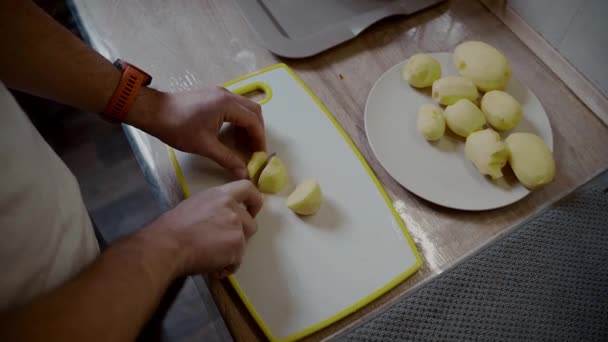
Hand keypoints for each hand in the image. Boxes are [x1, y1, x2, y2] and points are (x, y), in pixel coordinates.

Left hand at [128, 86, 264, 178]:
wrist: (153, 112)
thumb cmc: (178, 128)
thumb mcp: (204, 146)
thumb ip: (227, 159)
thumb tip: (243, 173)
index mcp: (227, 105)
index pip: (253, 121)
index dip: (259, 138)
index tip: (259, 154)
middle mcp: (227, 95)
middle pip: (254, 110)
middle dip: (257, 130)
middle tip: (255, 149)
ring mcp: (219, 93)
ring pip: (245, 107)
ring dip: (249, 124)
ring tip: (245, 143)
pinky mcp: (212, 96)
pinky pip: (234, 106)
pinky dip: (239, 119)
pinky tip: (232, 133)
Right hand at [146, 180, 262, 276]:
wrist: (168, 245)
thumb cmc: (172, 227)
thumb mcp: (195, 205)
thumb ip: (215, 208)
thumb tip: (219, 220)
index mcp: (221, 195)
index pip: (248, 188)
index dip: (254, 200)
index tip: (252, 211)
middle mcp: (232, 208)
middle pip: (250, 223)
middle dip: (240, 235)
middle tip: (221, 244)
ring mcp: (237, 228)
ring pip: (244, 243)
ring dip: (232, 251)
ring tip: (213, 257)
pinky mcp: (236, 246)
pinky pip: (237, 260)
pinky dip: (227, 266)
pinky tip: (212, 267)